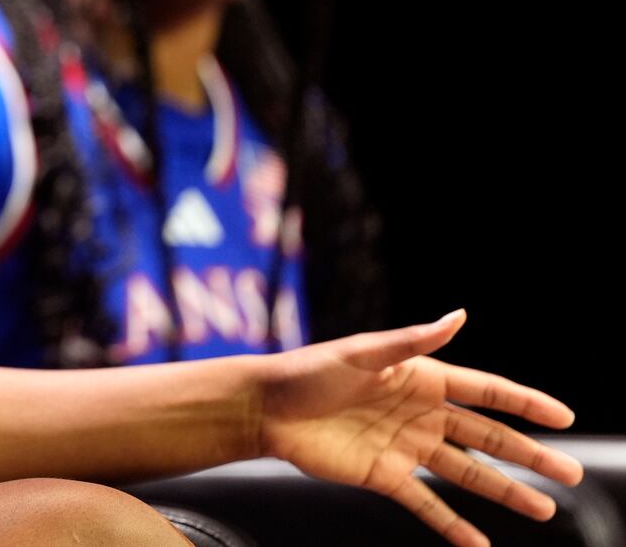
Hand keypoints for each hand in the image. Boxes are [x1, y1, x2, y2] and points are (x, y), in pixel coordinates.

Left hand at [258, 310, 582, 546]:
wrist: (266, 408)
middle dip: (530, 454)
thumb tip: (460, 315)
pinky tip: (480, 544)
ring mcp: (405, 446)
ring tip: (545, 509)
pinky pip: (426, 503)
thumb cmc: (309, 371)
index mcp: (421, 378)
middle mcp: (420, 413)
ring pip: (466, 473)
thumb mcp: (363, 353)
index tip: (564, 417)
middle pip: (486, 437)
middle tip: (572, 474)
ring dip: (504, 491)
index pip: (485, 390)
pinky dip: (453, 525)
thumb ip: (413, 342)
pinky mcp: (383, 475)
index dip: (524, 403)